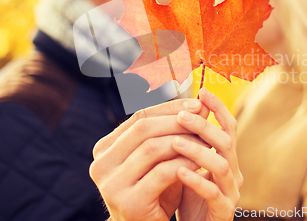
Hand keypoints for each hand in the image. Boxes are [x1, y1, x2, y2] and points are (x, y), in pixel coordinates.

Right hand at [90, 98, 209, 220]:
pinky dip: (184, 163)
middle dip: (177, 121)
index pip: (139, 117)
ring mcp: (111, 184)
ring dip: (183, 141)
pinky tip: (200, 162)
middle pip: (143, 129)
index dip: (170, 108)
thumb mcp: (161, 158)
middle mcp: (100, 164)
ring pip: (152, 148)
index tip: (196, 104)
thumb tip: (201, 103)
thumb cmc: (156, 192)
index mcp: (104, 149)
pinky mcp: (129, 202)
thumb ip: (173, 131)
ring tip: (205, 140)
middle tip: (203, 119)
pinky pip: (162, 173)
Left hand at [175, 88, 242, 220]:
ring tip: (175, 142)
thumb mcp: (187, 164)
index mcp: (226, 158)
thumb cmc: (189, 196)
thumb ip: (186, 142)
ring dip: (198, 150)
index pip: (228, 127)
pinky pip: (213, 193)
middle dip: (204, 125)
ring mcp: (230, 192)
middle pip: (226, 141)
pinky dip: (196, 180)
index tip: (202, 90)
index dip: (218, 108)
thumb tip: (172, 110)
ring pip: (221, 165)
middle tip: (182, 115)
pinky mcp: (223, 211)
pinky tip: (178, 172)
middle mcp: (233, 172)